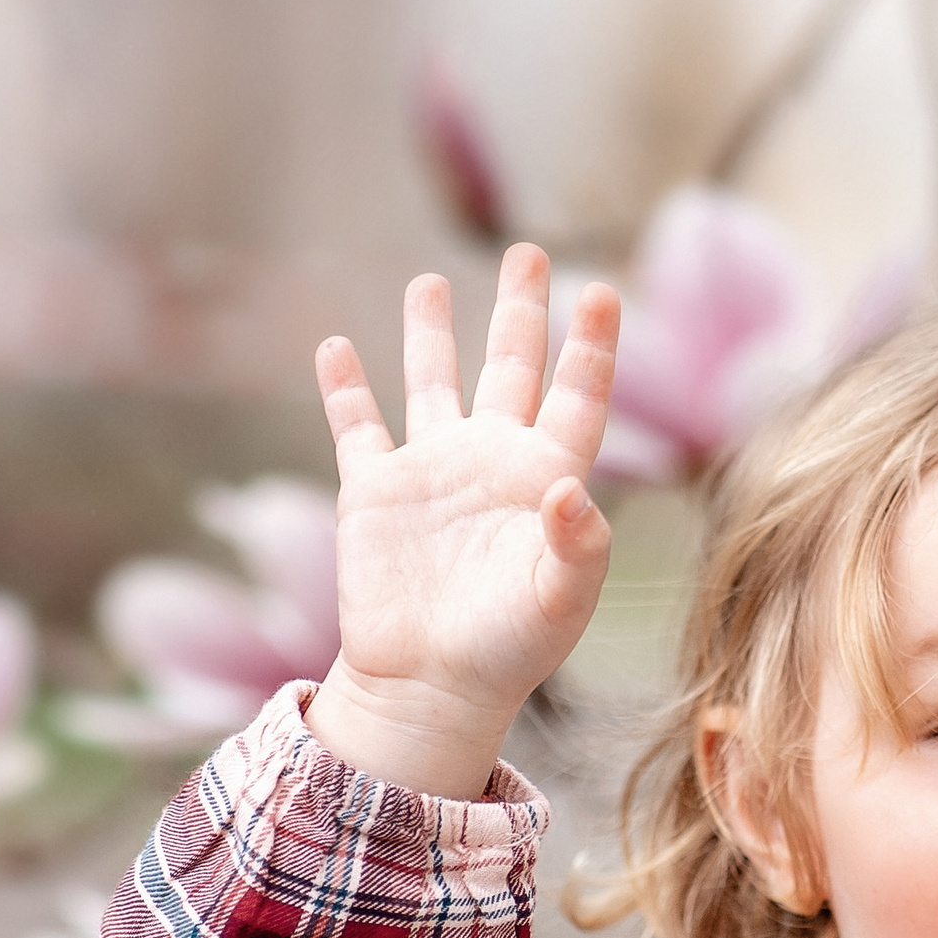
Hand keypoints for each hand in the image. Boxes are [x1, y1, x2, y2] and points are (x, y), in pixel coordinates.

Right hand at [305, 246, 619, 799]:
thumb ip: (579, 546)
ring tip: (429, 281)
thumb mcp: (559, 604)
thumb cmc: (509, 652)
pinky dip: (344, 388)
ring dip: (430, 332)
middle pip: (510, 366)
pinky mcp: (373, 492)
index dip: (591, 346)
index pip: (577, 396)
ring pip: (432, 382)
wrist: (431, 687)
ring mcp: (431, 472)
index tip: (602, 291)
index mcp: (546, 478)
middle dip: (520, 309)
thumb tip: (572, 488)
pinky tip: (335, 346)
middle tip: (527, 250)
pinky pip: (356, 427)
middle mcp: (490, 461)